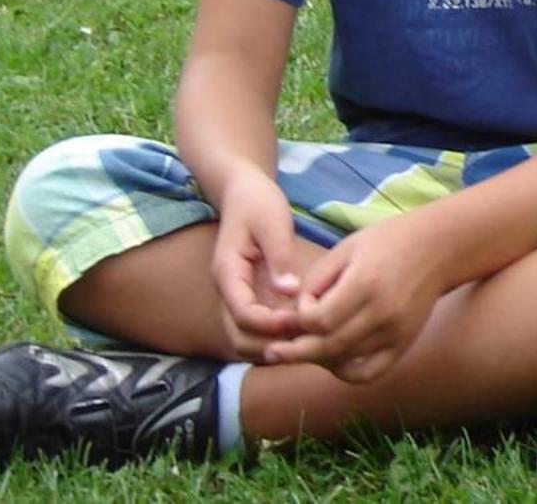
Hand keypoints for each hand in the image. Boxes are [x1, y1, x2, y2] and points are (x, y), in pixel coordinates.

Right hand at [210, 171, 303, 359]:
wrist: (243, 192)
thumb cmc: (258, 202)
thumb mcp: (272, 221)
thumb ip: (279, 256)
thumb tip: (289, 291)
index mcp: (228, 273)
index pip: (243, 315)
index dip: (271, 324)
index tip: (301, 318)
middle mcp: (228, 292)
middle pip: (240, 337)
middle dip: (272, 342)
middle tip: (307, 333)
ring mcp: (237, 297)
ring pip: (246, 339)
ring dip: (273, 344)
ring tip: (307, 333)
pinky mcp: (250, 296)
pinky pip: (257, 329)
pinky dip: (275, 336)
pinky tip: (303, 326)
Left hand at [262, 210, 449, 382]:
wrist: (439, 247)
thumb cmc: (388, 240)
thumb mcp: (347, 248)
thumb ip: (316, 281)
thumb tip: (293, 315)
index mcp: (365, 282)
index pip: (318, 320)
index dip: (300, 317)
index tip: (304, 303)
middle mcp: (382, 312)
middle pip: (327, 347)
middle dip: (295, 351)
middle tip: (273, 352)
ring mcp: (396, 332)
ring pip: (344, 362)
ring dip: (317, 359)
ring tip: (304, 349)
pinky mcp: (404, 343)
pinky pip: (370, 372)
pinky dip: (346, 373)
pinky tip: (334, 361)